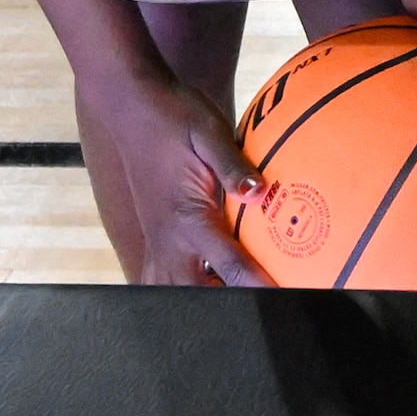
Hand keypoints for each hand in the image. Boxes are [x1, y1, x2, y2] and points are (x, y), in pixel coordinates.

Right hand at [80, 68, 266, 287]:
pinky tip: (201, 288)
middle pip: (197, 294)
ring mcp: (156, 240)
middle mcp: (169, 238)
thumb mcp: (211, 132)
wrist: (133, 106)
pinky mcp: (152, 236)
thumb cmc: (177, 116)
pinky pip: (158, 279)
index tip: (284, 301)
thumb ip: (235, 166)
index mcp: (189, 217)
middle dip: (228, 306)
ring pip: (172, 292)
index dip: (259, 287)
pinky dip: (178, 292)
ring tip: (234, 305)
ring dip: (201, 301)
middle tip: (264, 309)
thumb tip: (260, 191)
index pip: (230, 265)